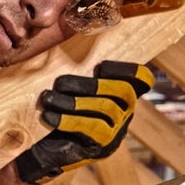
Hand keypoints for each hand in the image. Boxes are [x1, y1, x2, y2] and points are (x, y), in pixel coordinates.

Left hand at [14, 60, 154, 184]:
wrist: (42, 148)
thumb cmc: (56, 109)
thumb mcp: (68, 88)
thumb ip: (76, 70)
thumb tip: (69, 36)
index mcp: (121, 94)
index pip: (141, 79)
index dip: (127, 69)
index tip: (101, 66)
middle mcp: (125, 112)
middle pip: (123, 92)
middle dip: (90, 84)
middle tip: (59, 83)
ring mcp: (116, 131)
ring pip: (105, 109)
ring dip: (73, 102)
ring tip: (47, 98)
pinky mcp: (102, 146)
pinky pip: (91, 129)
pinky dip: (68, 120)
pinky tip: (49, 116)